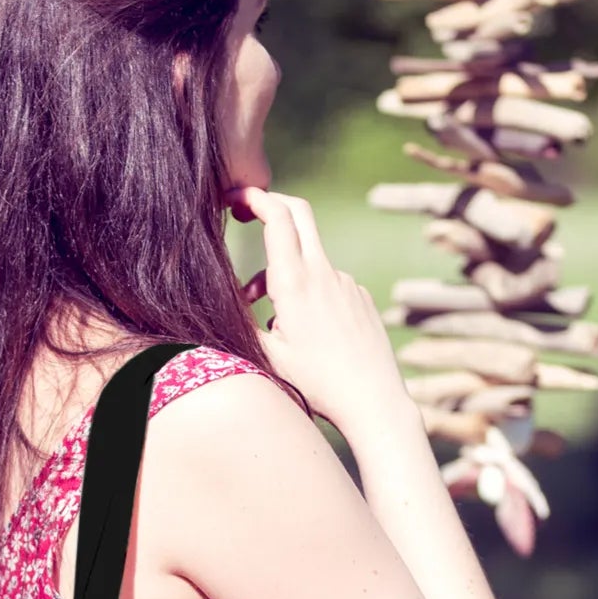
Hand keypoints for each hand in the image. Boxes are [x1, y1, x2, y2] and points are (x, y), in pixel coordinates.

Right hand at [224, 184, 409, 436]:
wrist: (374, 401)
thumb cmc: (318, 384)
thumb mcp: (268, 356)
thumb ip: (242, 322)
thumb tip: (223, 302)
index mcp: (296, 282)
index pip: (277, 217)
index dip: (254, 198)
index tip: (235, 197)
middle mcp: (324, 274)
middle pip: (299, 214)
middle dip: (271, 205)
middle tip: (247, 212)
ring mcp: (347, 283)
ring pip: (308, 259)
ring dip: (283, 273)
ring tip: (270, 319)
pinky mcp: (361, 297)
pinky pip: (328, 283)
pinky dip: (308, 294)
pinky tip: (307, 332)